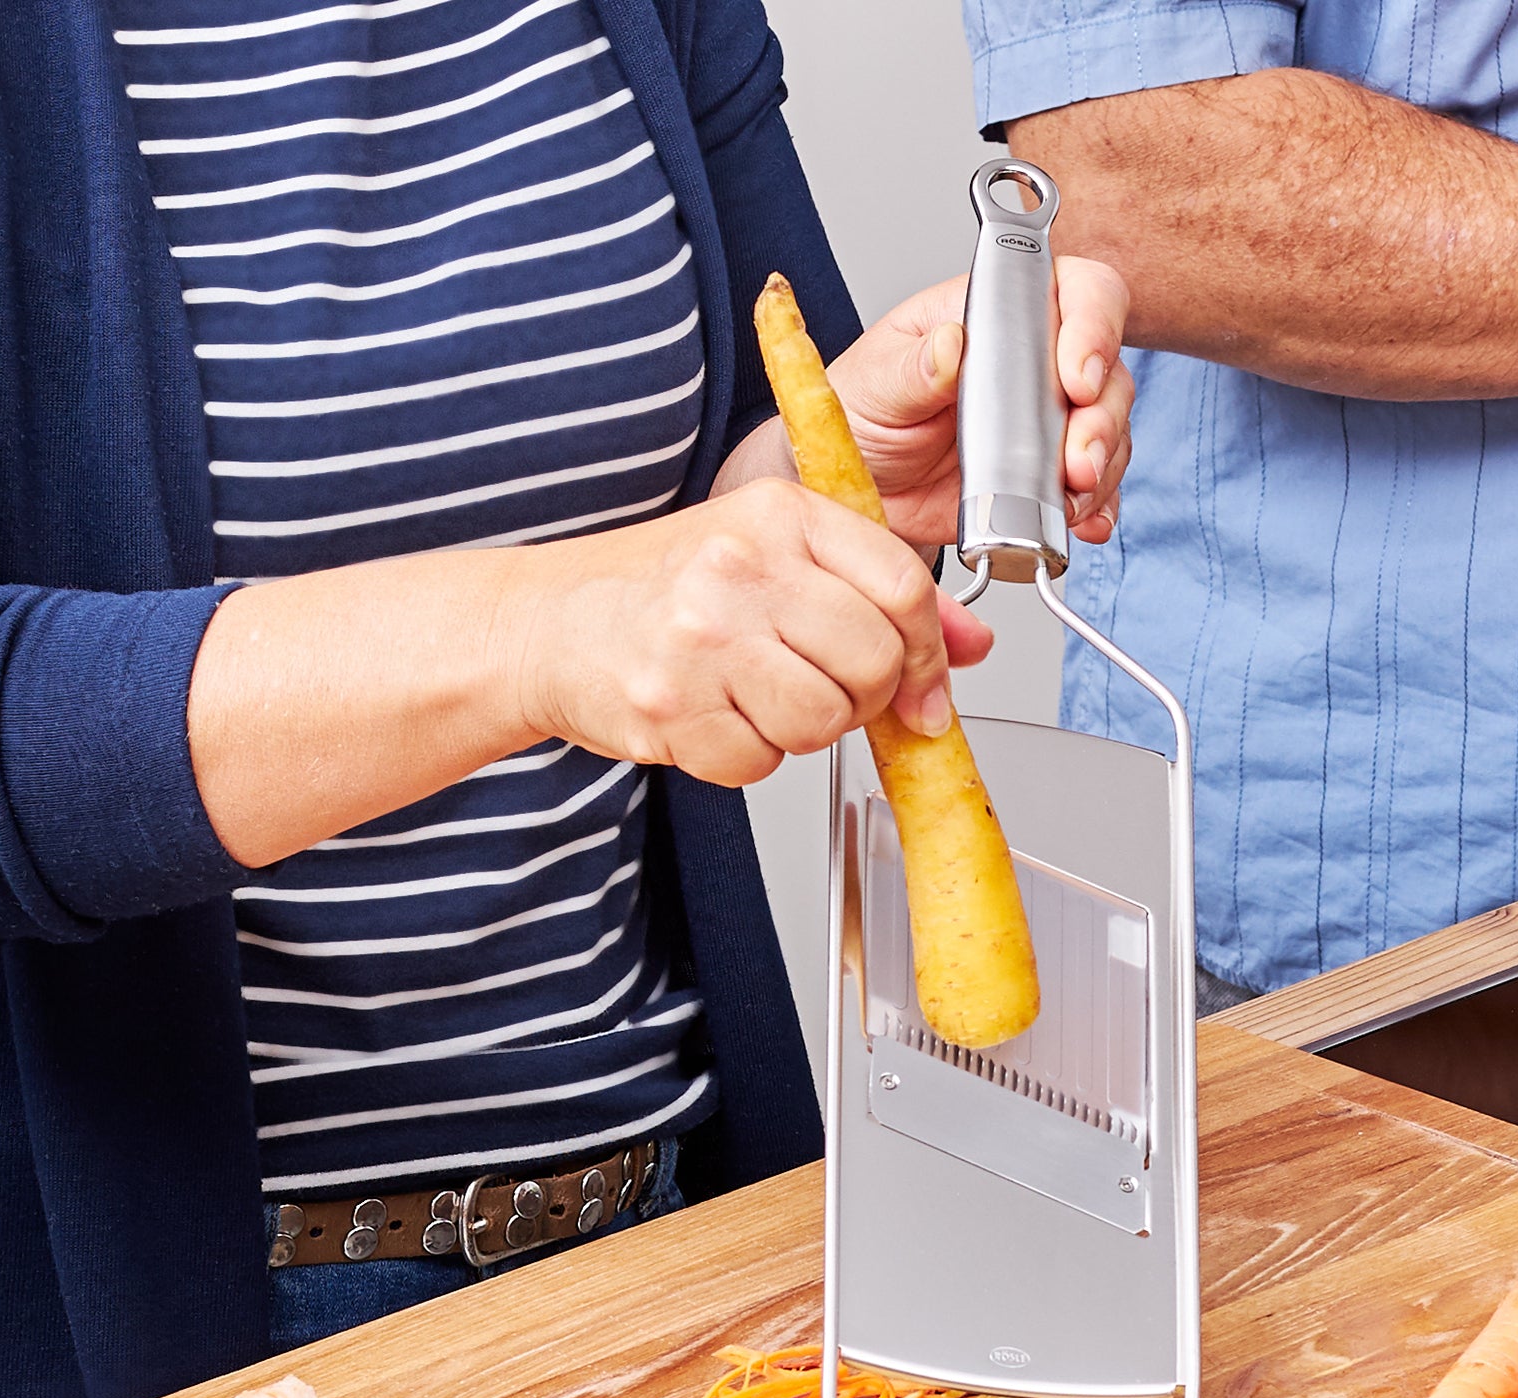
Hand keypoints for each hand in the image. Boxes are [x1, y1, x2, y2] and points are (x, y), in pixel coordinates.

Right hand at [505, 479, 994, 784]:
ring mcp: (702, 636)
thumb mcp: (775, 560)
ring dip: (804, 731)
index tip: (921, 689)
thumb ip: (875, 594)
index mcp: (781, 512)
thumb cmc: (665, 591)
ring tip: (760, 701)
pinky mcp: (671, 706)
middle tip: (822, 690)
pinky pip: (760, 764)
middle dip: (863, 698)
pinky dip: (746, 758)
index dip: (926, 655)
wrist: (547, 624)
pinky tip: (715, 719)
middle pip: (872, 661)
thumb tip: (970, 648)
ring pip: (823, 720)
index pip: (901, 588)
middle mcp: (742, 565)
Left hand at [826, 257, 1133, 547]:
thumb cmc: (862, 416)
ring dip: (1102, 468)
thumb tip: (952, 343)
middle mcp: (1033, 365)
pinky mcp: (1045, 478)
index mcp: (996, 317)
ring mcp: (1044, 423)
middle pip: (1106, 372)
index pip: (1074, 292)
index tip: (1078, 378)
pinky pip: (1090, 488)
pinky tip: (1082, 523)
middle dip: (1102, 419)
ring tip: (1072, 498)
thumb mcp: (873, 383)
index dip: (1093, 326)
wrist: (856, 494)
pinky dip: (1095, 508)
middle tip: (1077, 461)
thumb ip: (913, 366)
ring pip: (1108, 432)